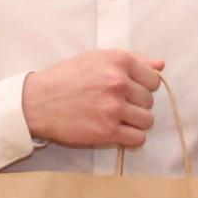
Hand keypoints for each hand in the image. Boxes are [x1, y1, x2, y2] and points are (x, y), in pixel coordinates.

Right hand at [23, 51, 162, 148]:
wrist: (37, 102)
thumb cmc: (66, 78)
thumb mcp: (96, 58)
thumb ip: (132, 60)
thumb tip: (161, 65)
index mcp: (118, 60)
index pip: (153, 78)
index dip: (142, 86)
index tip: (127, 90)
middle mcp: (118, 82)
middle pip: (150, 100)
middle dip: (136, 104)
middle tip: (115, 105)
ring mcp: (114, 108)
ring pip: (147, 120)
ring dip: (135, 122)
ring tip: (116, 118)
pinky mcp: (108, 131)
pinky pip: (137, 138)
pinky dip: (130, 138)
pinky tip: (116, 131)